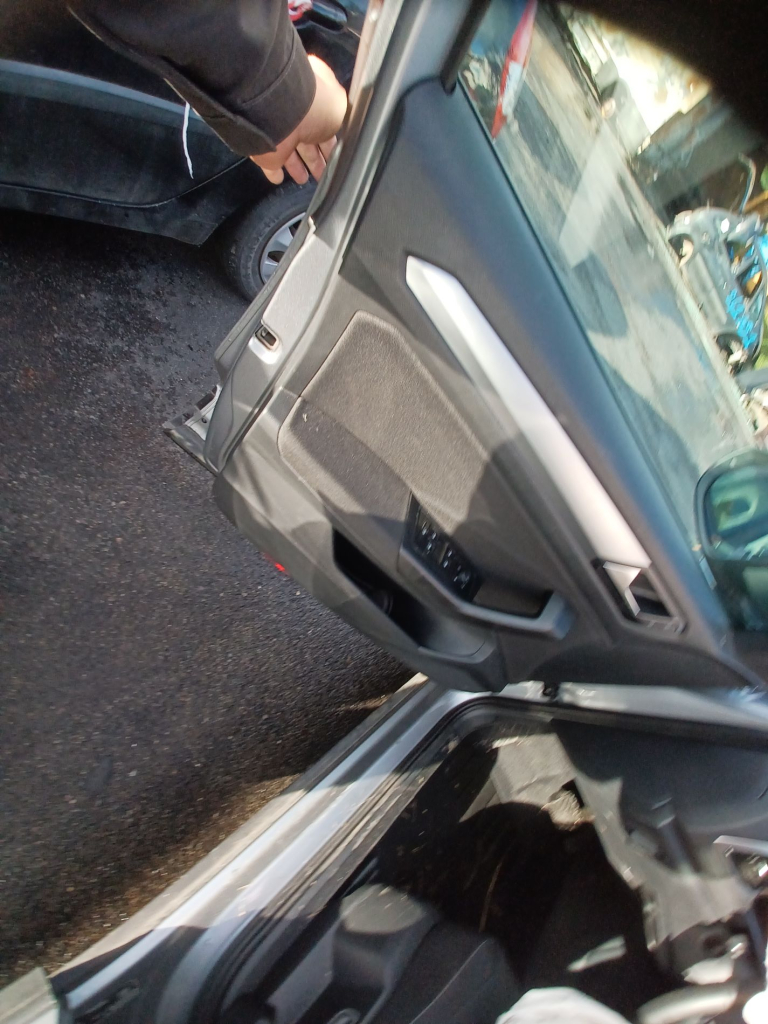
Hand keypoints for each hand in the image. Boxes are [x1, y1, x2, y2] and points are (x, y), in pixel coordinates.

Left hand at [250, 55, 345, 185]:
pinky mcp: (265, 148)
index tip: (336, 158)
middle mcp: (298, 117)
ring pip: (289, 153)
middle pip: (308, 142)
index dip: (331, 145)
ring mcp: (280, 132)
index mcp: (317, 105)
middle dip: (315, 158)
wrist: (281, 109)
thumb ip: (339, 120)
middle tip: (322, 173)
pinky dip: (274, 171)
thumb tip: (336, 126)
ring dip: (297, 166)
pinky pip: (270, 162)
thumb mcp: (339, 108)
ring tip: (303, 179)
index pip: (326, 128)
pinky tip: (278, 179)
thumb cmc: (315, 105)